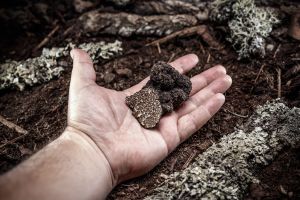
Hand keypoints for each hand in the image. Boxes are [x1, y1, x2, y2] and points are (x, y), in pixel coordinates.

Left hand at [66, 49, 231, 186]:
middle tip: (220, 70)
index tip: (194, 59)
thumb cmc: (87, 120)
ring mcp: (163, 125)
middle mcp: (154, 110)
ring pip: (193, 105)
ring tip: (226, 80)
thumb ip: (85, 68)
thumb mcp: (84, 86)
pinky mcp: (169, 139)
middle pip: (184, 92)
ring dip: (210, 92)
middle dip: (203, 80)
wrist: (92, 149)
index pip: (164, 80)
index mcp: (139, 98)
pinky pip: (193, 123)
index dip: (179, 68)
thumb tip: (77, 51)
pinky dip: (207, 111)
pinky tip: (220, 98)